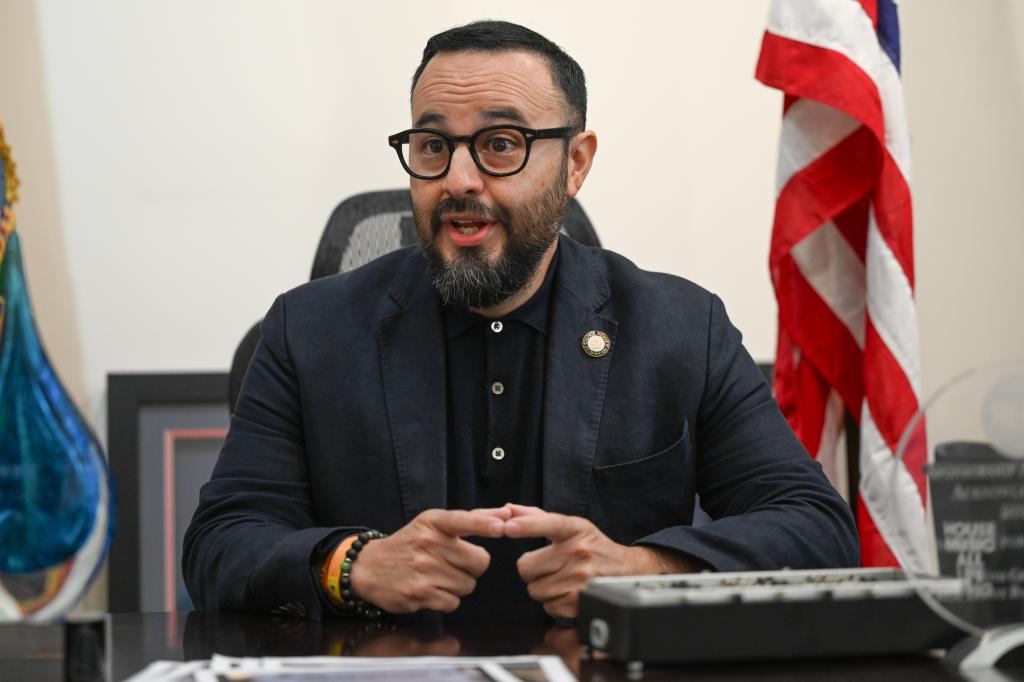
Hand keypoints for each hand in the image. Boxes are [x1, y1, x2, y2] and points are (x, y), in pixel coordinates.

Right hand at [349, 508, 508, 613]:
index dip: (484, 524)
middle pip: (479, 562)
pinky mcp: (419, 594)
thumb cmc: (411, 543)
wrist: (369, 567)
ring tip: (439, 576)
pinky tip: (432, 589)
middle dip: (472, 566)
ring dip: (459, 584)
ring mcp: (423, 570)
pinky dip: (447, 600)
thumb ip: (473, 519)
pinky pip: (453, 603)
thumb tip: (507, 514)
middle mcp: (429, 544)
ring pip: (468, 585)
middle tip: (454, 563)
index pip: (463, 520)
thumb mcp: (435, 524)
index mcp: (434, 523)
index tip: (501, 527)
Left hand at [504, 504, 696, 617]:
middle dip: (531, 570)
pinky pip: (548, 607)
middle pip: (526, 566)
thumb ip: (536, 517)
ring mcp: (581, 577)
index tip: (508, 526)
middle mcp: (579, 551)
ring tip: (562, 579)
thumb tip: (507, 509)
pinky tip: (568, 593)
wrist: (628, 570)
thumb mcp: (571, 526)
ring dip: (543, 588)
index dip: (526, 525)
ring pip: (535, 589)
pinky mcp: (581, 601)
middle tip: (548, 566)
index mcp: (575, 529)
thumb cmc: (592, 546)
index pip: (548, 523)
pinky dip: (554, 604)